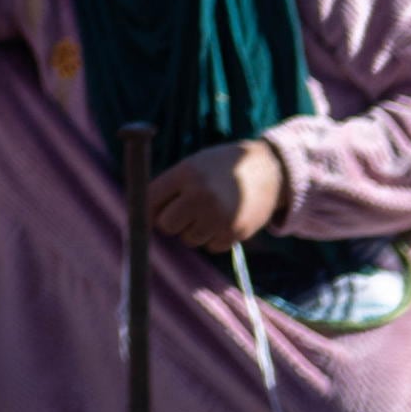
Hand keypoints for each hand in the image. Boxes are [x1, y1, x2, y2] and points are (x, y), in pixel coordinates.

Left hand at [143, 138, 289, 251]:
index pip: (150, 200)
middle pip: (166, 225)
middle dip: (171, 221)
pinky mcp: (234, 232)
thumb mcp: (195, 164)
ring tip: (210, 211)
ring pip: (188, 239)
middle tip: (185, 211)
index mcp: (187, 173)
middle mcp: (200, 194)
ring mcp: (218, 215)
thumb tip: (140, 217)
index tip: (151, 212)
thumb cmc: (223, 167)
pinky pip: (210, 247)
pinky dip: (214, 238)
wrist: (270, 169)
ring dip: (194, 230)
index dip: (148, 209)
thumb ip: (170, 186)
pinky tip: (225, 219)